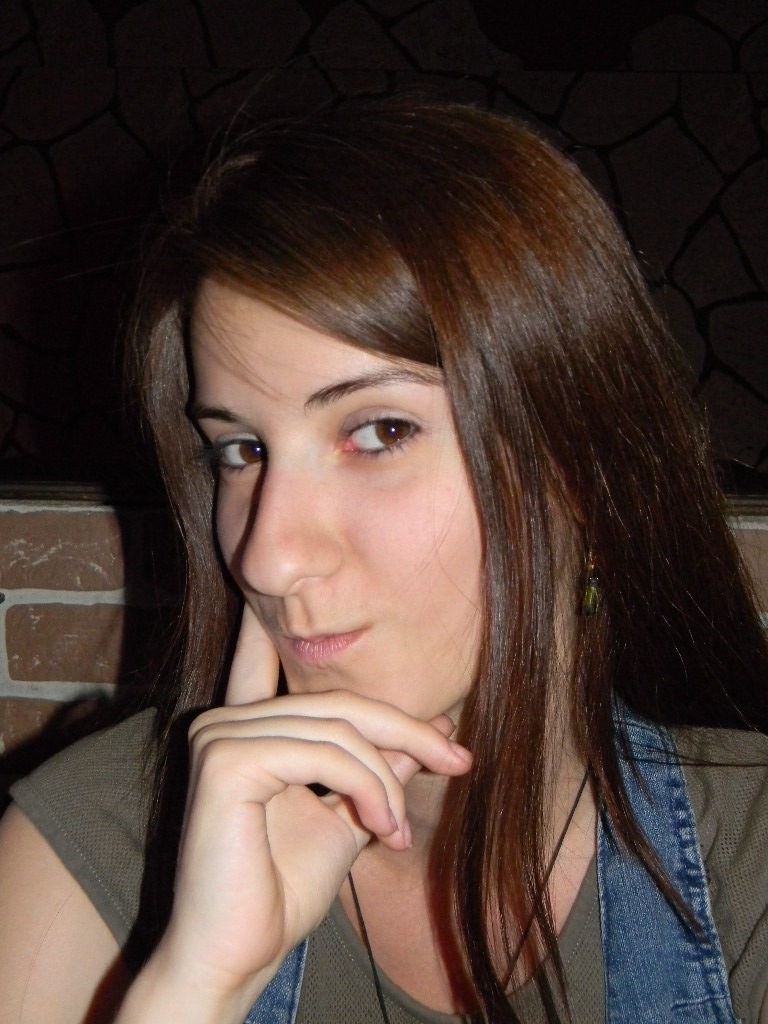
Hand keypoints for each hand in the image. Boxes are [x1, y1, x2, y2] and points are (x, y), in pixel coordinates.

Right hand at [151, 604, 471, 1016]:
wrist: (237, 956)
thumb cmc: (283, 890)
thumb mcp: (347, 815)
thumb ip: (377, 768)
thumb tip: (432, 730)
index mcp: (242, 729)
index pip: (262, 661)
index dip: (271, 625)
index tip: (272, 594)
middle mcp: (222, 721)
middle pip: (337, 703)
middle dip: (405, 730)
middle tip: (458, 759)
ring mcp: (218, 736)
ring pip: (339, 731)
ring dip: (386, 781)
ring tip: (399, 829)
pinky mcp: (225, 761)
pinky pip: (323, 755)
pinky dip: (367, 789)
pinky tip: (384, 829)